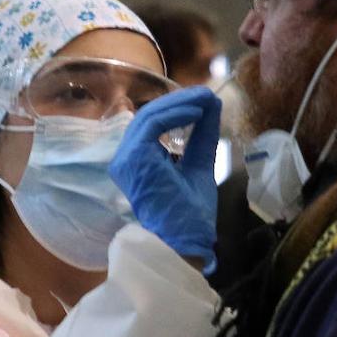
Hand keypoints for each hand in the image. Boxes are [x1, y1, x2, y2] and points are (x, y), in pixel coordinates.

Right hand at [110, 86, 221, 271]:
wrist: (185, 242)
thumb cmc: (189, 214)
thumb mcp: (199, 165)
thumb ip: (202, 137)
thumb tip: (211, 105)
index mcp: (137, 161)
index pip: (152, 125)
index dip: (176, 108)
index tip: (203, 101)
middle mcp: (125, 158)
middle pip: (149, 116)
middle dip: (179, 101)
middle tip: (206, 95)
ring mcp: (126, 158)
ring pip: (149, 116)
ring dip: (180, 104)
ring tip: (205, 99)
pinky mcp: (135, 158)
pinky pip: (153, 125)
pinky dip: (176, 114)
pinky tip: (197, 111)